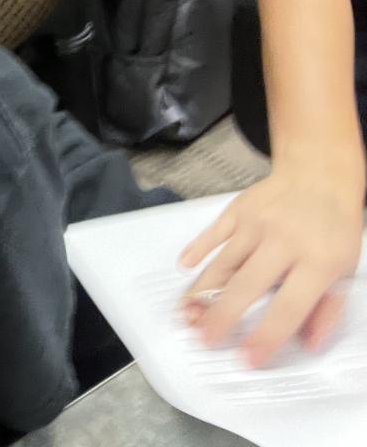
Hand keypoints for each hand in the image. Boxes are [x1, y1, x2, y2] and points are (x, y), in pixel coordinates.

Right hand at [179, 169, 362, 365]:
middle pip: (246, 286)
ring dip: (202, 290)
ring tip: (186, 313)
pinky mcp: (238, 210)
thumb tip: (308, 343)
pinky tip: (185, 267)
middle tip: (204, 339)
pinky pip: (213, 233)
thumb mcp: (346, 269)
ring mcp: (257, 223)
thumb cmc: (334, 225)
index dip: (266, 336)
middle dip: (221, 316)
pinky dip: (197, 250)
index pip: (289, 307)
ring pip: (223, 263)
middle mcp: (284, 241)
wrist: (319, 173)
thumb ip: (329, 308)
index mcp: (318, 261)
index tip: (248, 357)